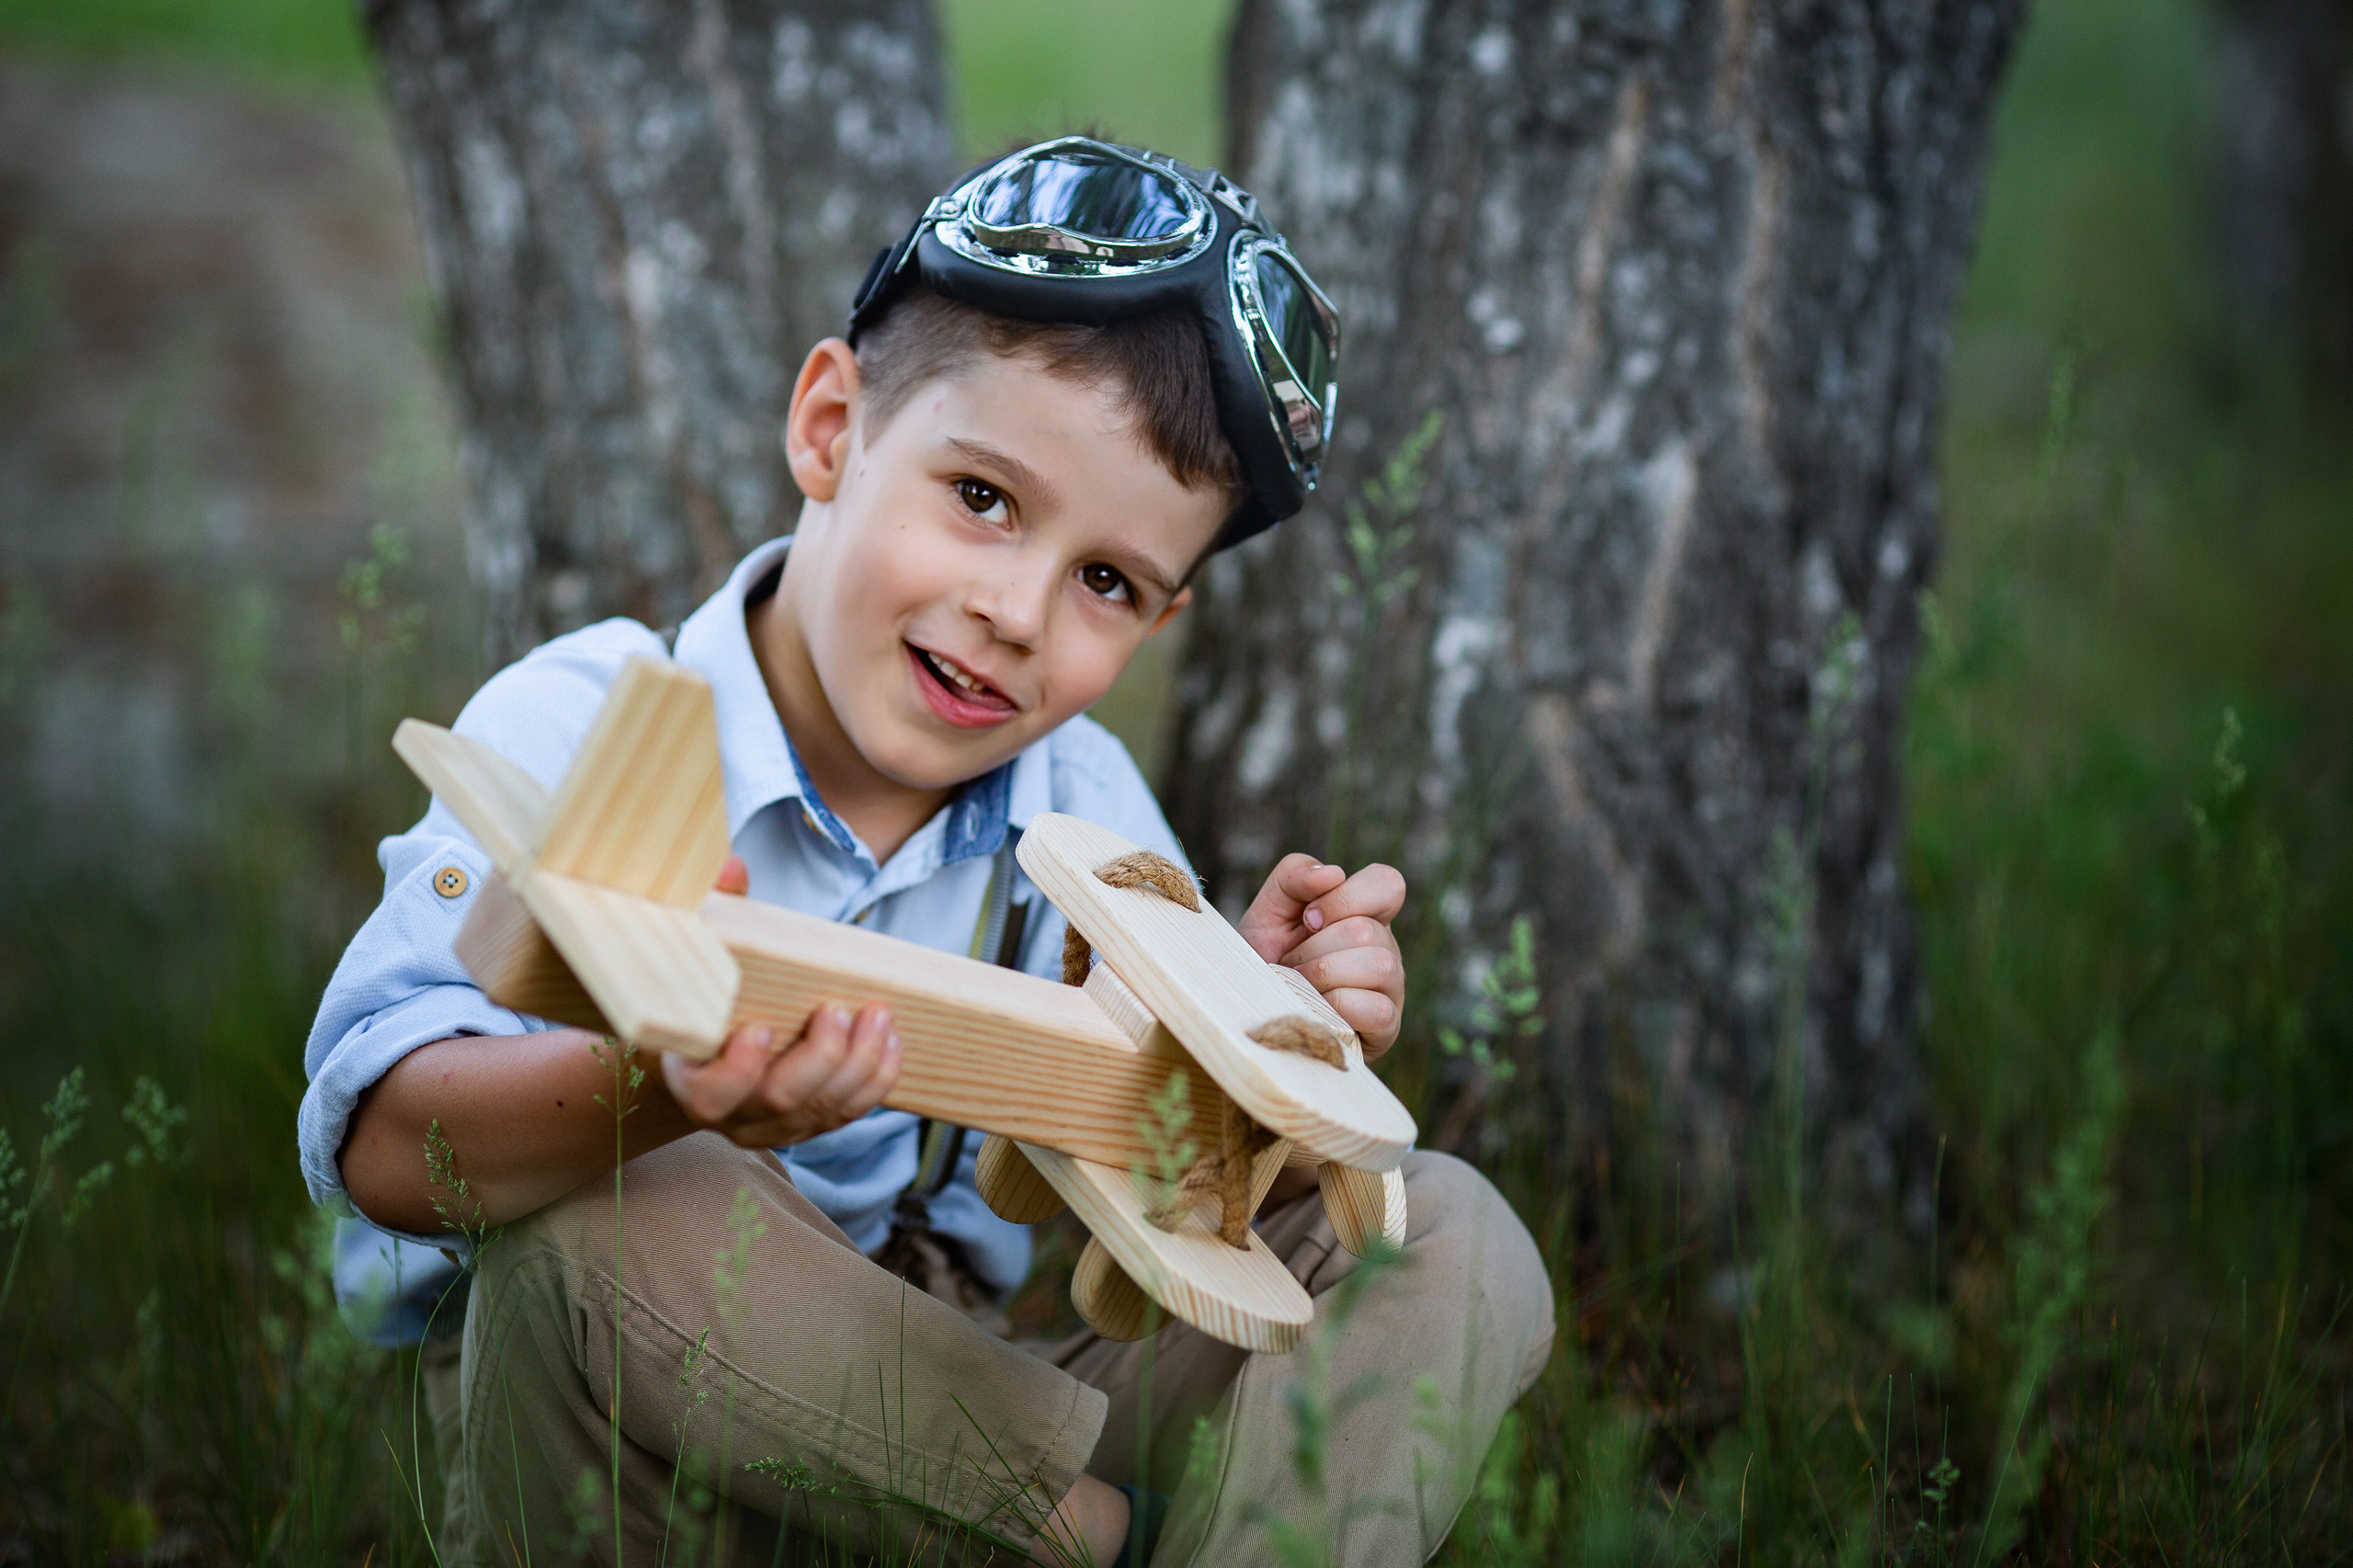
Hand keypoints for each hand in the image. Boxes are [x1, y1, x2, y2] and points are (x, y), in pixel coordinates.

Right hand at [662, 853, 901, 1146]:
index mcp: (691, 1078)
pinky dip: (876, 1079)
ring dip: (860, 1063)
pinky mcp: (808, 1124)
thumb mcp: (699, 955)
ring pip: (822, 1109)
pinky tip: (890, 1041)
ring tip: (877, 1016)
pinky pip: (848, 1113)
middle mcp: (731, 1113)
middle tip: (841, 1010)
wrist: (707, 1052)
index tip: (760, 1027)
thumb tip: (733, 868)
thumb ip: (715, 913)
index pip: (713, 1093)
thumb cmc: (706, 996)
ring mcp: (772, 1124)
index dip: (740, 1069)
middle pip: (780, 1099)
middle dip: (822, 1056)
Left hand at [1239, 854, 1406, 1059]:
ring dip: (1323, 975)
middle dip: (1314, 948)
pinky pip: (1377, 1009)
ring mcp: (1391, 987)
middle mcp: (1385, 947)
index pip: (1388, 883)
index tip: (1309, 918)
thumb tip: (1332, 874)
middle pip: (1367, 931)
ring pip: (1378, 965)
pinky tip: (1317, 1009)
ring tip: (1300, 986)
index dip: (1344, 898)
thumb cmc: (1266, 957)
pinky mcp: (1387, 1025)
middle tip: (1292, 963)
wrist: (1251, 1008)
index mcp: (1367, 914)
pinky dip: (1336, 1007)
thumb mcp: (1270, 909)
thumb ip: (1295, 875)